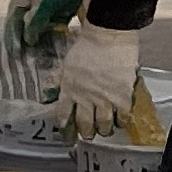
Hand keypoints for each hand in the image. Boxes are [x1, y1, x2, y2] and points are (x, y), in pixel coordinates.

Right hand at [5, 0, 91, 60]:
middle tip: (29, 65)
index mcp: (18, 7)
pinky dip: (53, 42)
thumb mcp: (42, 3)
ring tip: (42, 64)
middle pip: (24, 35)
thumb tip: (28, 41)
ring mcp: (42, 15)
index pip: (12, 29)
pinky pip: (53, 33)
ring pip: (39, 36)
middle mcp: (28, 13)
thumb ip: (35, 23)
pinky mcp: (57, 17)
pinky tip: (56, 55)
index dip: (13, 44)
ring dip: (41, 49)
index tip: (17, 58)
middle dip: (27, 49)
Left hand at [56, 21, 145, 135]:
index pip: (63, 113)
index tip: (66, 131)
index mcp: (69, 88)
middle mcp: (85, 97)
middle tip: (87, 135)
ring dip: (103, 130)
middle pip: (84, 122)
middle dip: (85, 132)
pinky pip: (122, 115)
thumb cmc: (87, 45)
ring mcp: (104, 98)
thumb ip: (58, 78)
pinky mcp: (122, 95)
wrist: (108, 36)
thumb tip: (49, 88)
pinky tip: (121, 122)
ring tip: (104, 131)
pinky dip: (121, 120)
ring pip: (103, 123)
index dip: (64, 125)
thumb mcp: (66, 62)